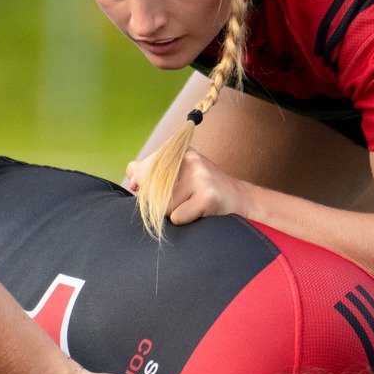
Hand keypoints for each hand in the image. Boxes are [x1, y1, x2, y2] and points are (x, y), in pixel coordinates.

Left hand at [123, 148, 244, 225]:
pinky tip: (200, 214)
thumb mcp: (180, 175)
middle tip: (181, 201)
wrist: (241, 201)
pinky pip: (178, 217)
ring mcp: (200, 177)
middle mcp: (190, 160)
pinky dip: (185, 221)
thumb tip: (133, 179)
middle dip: (159, 202)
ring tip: (193, 206)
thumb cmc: (203, 191)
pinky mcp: (207, 196)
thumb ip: (153, 174)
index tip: (143, 188)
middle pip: (152, 190)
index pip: (144, 168)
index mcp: (181, 152)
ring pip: (165, 207)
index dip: (142, 183)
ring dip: (175, 213)